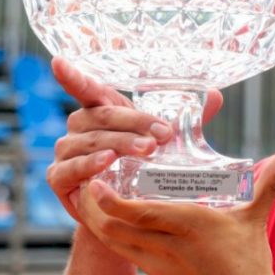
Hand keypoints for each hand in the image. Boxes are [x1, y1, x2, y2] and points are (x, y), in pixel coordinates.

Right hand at [46, 57, 223, 221]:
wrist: (125, 212)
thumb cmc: (141, 168)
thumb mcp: (162, 141)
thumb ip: (184, 120)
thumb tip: (215, 96)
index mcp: (100, 110)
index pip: (86, 89)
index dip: (71, 75)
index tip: (59, 61)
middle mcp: (78, 127)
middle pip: (103, 116)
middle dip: (134, 124)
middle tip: (163, 136)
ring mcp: (65, 152)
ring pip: (91, 141)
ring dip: (119, 144)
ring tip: (144, 150)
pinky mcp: (59, 178)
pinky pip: (72, 168)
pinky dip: (89, 165)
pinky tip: (106, 164)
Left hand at [77, 148, 274, 274]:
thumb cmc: (249, 261)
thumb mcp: (255, 219)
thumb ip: (269, 184)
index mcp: (191, 226)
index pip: (141, 215)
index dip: (112, 202)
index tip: (97, 184)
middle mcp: (170, 247)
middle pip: (117, 232)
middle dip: (94, 211)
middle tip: (84, 187)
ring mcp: (161, 267)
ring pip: (118, 247)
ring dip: (99, 225)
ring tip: (89, 203)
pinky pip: (128, 257)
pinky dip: (113, 241)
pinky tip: (111, 227)